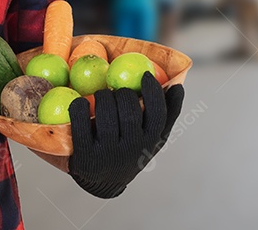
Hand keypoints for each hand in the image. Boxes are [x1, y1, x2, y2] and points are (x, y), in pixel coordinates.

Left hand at [67, 72, 184, 198]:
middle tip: (117, 90)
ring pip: (106, 115)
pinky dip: (79, 108)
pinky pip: (81, 124)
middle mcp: (131, 149)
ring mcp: (108, 154)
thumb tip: (178, 86)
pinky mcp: (85, 156)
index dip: (153, 92)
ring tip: (102, 95)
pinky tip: (80, 102)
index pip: (158, 114)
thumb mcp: (154, 138)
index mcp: (150, 142)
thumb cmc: (132, 150)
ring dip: (103, 97)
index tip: (146, 75)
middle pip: (130, 112)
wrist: (104, 182)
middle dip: (123, 94)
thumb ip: (168, 114)